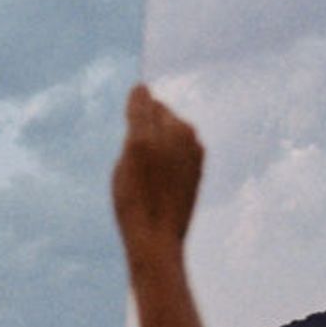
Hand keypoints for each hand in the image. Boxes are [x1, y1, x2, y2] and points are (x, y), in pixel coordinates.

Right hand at [111, 84, 202, 263]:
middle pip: (159, 111)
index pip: (143, 97)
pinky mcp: (200, 161)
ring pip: (171, 128)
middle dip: (147, 125)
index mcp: (159, 128)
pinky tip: (162, 179)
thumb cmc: (134, 199)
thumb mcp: (126, 156)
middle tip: (137, 160)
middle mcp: (180, 133)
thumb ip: (136, 116)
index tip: (129, 140)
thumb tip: (143, 89)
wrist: (156, 237)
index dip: (131, 113)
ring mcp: (193, 147)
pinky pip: (181, 145)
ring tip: (150, 172)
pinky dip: (172, 153)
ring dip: (160, 139)